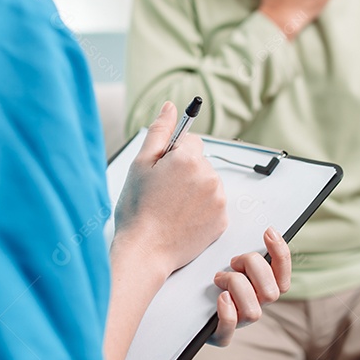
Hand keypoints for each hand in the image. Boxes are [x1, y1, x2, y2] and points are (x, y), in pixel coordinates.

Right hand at [112, 102, 227, 280]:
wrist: (145, 252)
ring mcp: (218, 199)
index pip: (190, 140)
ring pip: (207, 182)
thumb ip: (159, 131)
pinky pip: (213, 204)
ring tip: (171, 208)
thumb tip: (170, 107)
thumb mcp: (140, 164)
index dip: (172, 154)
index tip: (162, 170)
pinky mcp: (222, 220)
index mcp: (189, 158)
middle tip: (162, 192)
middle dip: (184, 172)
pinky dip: (201, 209)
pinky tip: (182, 219)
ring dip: (194, 190)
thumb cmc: (137, 210)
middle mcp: (209, 176)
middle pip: (200, 162)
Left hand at [209, 227, 291, 346]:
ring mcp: (239, 321)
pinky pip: (231, 327)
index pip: (283, 273)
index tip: (268, 231)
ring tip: (219, 278)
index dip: (281, 252)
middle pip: (273, 292)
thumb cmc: (208, 276)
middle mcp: (255, 305)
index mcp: (262, 286)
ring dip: (237, 287)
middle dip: (253, 269)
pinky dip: (227, 311)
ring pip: (254, 312)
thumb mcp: (228, 257)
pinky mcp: (221, 334)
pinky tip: (220, 297)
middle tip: (233, 261)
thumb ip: (241, 246)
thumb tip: (251, 222)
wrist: (184, 304)